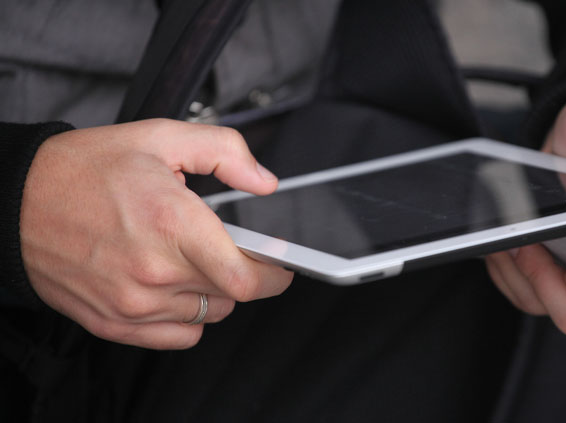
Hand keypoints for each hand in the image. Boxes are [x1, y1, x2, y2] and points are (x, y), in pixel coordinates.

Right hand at [20, 119, 292, 348]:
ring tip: (188, 257)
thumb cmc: (83, 170)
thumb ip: (226, 152)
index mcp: (172, 223)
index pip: (246, 278)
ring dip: (214, 291)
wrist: (15, 202)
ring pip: (208, 314)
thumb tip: (264, 182)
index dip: (275, 274)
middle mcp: (154, 271)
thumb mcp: (161, 137)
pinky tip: (173, 285)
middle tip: (224, 244)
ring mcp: (133, 303)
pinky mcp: (114, 323)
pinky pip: (179, 336)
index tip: (281, 263)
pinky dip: (188, 315)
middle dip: (243, 272)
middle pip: (232, 296)